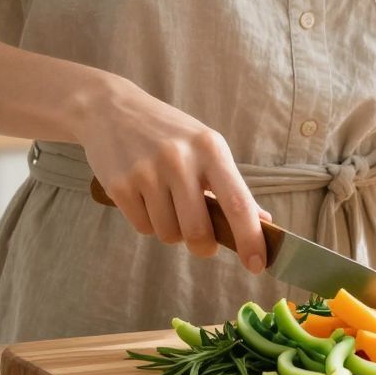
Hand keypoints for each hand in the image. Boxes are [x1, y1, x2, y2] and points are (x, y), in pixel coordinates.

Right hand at [75, 74, 269, 272]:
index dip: (250, 239)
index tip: (258, 264)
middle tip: (203, 241)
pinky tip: (145, 198)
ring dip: (171, 230)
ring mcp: (147, 173)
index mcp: (210, 149)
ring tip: (166, 204)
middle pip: (199, 231)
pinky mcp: (119, 186)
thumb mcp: (206, 147)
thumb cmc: (168, 133)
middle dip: (203, 246)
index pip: (237, 203)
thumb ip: (231, 186)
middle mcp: (179, 160)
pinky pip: (143, 228)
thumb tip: (263, 221)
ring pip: (169, 234)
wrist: (111, 110)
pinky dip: (148, 222)